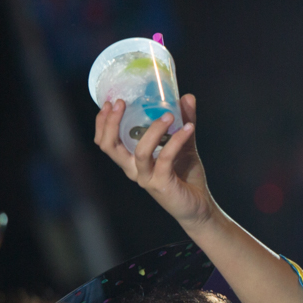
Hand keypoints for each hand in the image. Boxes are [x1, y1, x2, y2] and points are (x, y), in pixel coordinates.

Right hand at [94, 94, 214, 228]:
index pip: (106, 142)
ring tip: (169, 115)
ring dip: (154, 129)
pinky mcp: (162, 184)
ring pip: (140, 151)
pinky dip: (176, 140)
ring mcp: (146, 178)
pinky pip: (165, 158)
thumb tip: (186, 97)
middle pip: (110, 146)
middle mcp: (134, 170)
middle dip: (111, 123)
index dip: (102, 123)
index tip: (111, 102)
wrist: (200, 205)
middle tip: (122, 103)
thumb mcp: (184, 144)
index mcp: (132, 161)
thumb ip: (184, 121)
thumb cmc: (186, 176)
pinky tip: (188, 129)